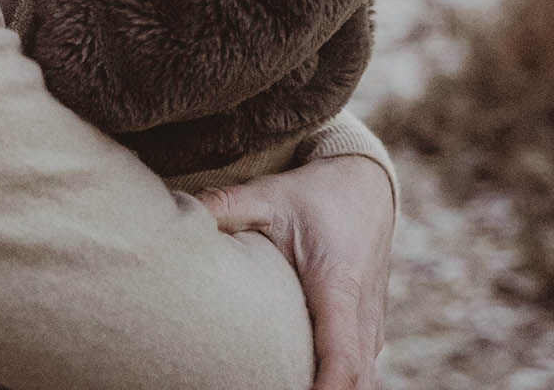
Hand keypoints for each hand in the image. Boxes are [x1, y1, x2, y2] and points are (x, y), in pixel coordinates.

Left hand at [197, 155, 393, 389]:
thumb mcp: (271, 195)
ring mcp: (371, 328)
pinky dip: (335, 384)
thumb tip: (181, 212)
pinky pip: (359, 372)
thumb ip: (227, 206)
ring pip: (361, 381)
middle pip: (356, 384)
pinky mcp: (368, 332)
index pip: (341, 359)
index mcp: (339, 287)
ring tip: (276, 383)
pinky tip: (297, 381)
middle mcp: (363, 315)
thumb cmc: (317, 194)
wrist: (365, 184)